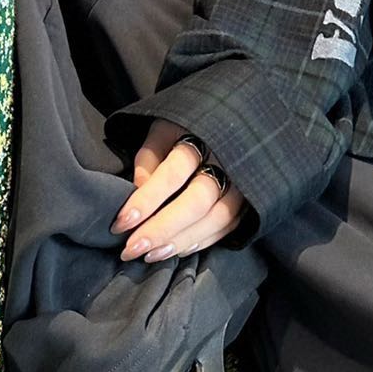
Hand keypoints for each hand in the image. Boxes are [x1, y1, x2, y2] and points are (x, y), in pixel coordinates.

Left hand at [110, 117, 247, 262]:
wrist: (234, 115)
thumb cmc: (188, 124)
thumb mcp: (164, 126)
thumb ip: (150, 157)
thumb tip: (137, 190)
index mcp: (202, 135)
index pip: (173, 172)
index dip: (147, 199)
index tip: (121, 222)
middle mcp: (228, 160)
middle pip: (197, 201)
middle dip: (163, 228)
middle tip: (132, 248)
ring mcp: (244, 181)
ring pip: (215, 218)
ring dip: (180, 241)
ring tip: (149, 255)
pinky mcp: (251, 198)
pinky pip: (228, 227)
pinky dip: (201, 241)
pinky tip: (176, 251)